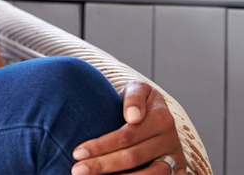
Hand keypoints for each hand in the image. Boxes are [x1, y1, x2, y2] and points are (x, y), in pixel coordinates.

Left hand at [71, 81, 186, 174]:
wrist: (158, 114)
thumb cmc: (139, 102)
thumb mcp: (137, 89)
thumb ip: (134, 97)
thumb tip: (133, 117)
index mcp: (161, 118)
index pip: (126, 136)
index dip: (101, 146)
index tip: (77, 152)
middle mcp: (171, 141)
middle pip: (133, 157)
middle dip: (102, 165)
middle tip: (77, 170)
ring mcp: (175, 160)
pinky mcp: (177, 172)